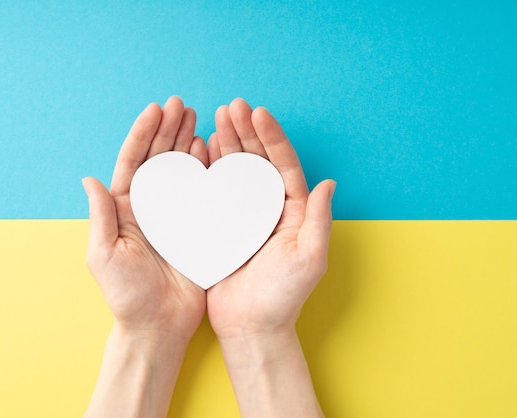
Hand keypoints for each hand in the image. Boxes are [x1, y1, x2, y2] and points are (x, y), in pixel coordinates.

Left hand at [82, 97, 207, 417]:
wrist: (158, 326)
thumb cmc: (126, 296)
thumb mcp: (104, 255)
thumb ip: (101, 217)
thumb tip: (89, 178)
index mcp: (124, 210)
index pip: (132, 163)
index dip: (142, 135)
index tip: (155, 110)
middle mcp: (148, 208)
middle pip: (157, 160)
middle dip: (167, 130)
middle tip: (181, 105)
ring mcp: (173, 216)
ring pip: (180, 171)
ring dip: (186, 143)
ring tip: (197, 118)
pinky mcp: (195, 228)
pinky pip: (201, 193)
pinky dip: (205, 170)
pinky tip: (210, 150)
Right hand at [206, 98, 333, 417]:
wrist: (251, 326)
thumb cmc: (283, 297)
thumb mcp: (309, 258)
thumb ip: (318, 219)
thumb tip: (328, 183)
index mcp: (292, 211)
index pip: (283, 165)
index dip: (271, 138)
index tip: (258, 113)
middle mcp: (268, 208)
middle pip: (258, 161)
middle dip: (246, 131)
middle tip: (232, 107)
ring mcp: (244, 215)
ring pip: (236, 171)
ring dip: (228, 143)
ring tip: (216, 118)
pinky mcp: (221, 225)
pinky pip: (215, 190)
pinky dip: (209, 168)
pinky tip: (202, 149)